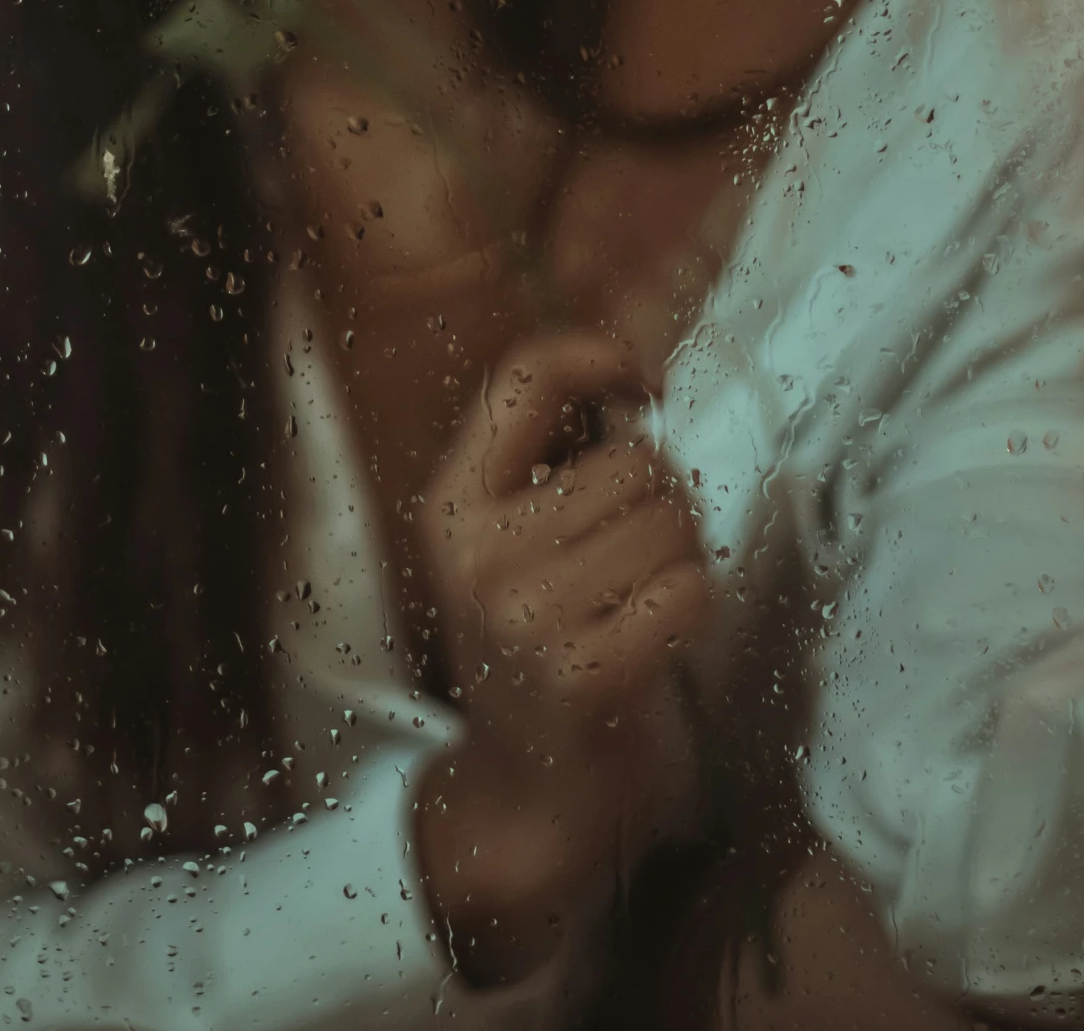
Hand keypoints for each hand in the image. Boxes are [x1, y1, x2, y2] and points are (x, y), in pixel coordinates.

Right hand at [413, 331, 710, 981]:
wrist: (529, 793)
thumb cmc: (540, 644)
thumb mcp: (504, 543)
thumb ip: (546, 460)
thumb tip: (632, 377)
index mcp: (453, 504)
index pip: (527, 377)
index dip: (600, 356)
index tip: (644, 384)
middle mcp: (478, 553)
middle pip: (632, 460)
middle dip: (665, 494)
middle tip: (644, 548)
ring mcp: (526, 615)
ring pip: (670, 518)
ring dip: (685, 551)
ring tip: (650, 592)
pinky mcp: (585, 673)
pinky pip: (689, 588)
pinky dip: (695, 602)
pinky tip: (662, 631)